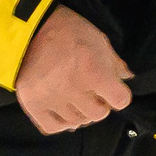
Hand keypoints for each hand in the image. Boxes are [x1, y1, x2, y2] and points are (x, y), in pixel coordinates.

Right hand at [16, 6, 132, 134]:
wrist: (30, 28)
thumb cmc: (68, 31)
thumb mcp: (98, 40)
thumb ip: (114, 63)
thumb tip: (126, 79)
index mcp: (93, 70)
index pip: (120, 100)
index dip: (118, 95)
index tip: (112, 89)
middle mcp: (73, 88)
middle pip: (99, 114)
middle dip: (99, 103)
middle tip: (92, 92)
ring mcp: (51, 98)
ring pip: (77, 121)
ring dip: (80, 112)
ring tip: (75, 97)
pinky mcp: (32, 104)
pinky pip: (53, 127)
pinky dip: (60, 122)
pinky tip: (63, 110)